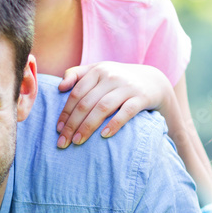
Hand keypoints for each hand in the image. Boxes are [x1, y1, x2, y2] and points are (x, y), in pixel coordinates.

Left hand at [56, 62, 170, 147]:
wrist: (153, 81)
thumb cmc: (118, 79)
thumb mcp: (98, 71)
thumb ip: (76, 74)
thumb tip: (60, 87)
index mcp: (98, 70)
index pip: (76, 94)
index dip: (66, 113)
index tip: (58, 130)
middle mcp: (111, 76)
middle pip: (87, 103)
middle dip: (72, 124)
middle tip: (63, 142)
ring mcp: (127, 87)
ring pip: (103, 108)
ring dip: (88, 126)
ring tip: (78, 141)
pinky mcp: (141, 97)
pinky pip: (126, 112)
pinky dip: (114, 123)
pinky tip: (104, 136)